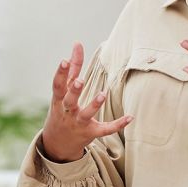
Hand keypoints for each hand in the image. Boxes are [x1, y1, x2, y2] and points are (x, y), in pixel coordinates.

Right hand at [41, 42, 131, 162]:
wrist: (57, 143)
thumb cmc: (62, 109)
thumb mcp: (63, 91)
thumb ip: (72, 68)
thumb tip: (77, 44)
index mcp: (59, 99)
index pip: (58, 85)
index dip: (60, 73)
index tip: (64, 60)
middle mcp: (67, 111)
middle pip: (69, 100)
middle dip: (74, 91)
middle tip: (80, 81)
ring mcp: (78, 123)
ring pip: (86, 115)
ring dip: (94, 105)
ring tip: (102, 94)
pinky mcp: (90, 133)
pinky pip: (104, 130)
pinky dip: (117, 124)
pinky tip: (130, 117)